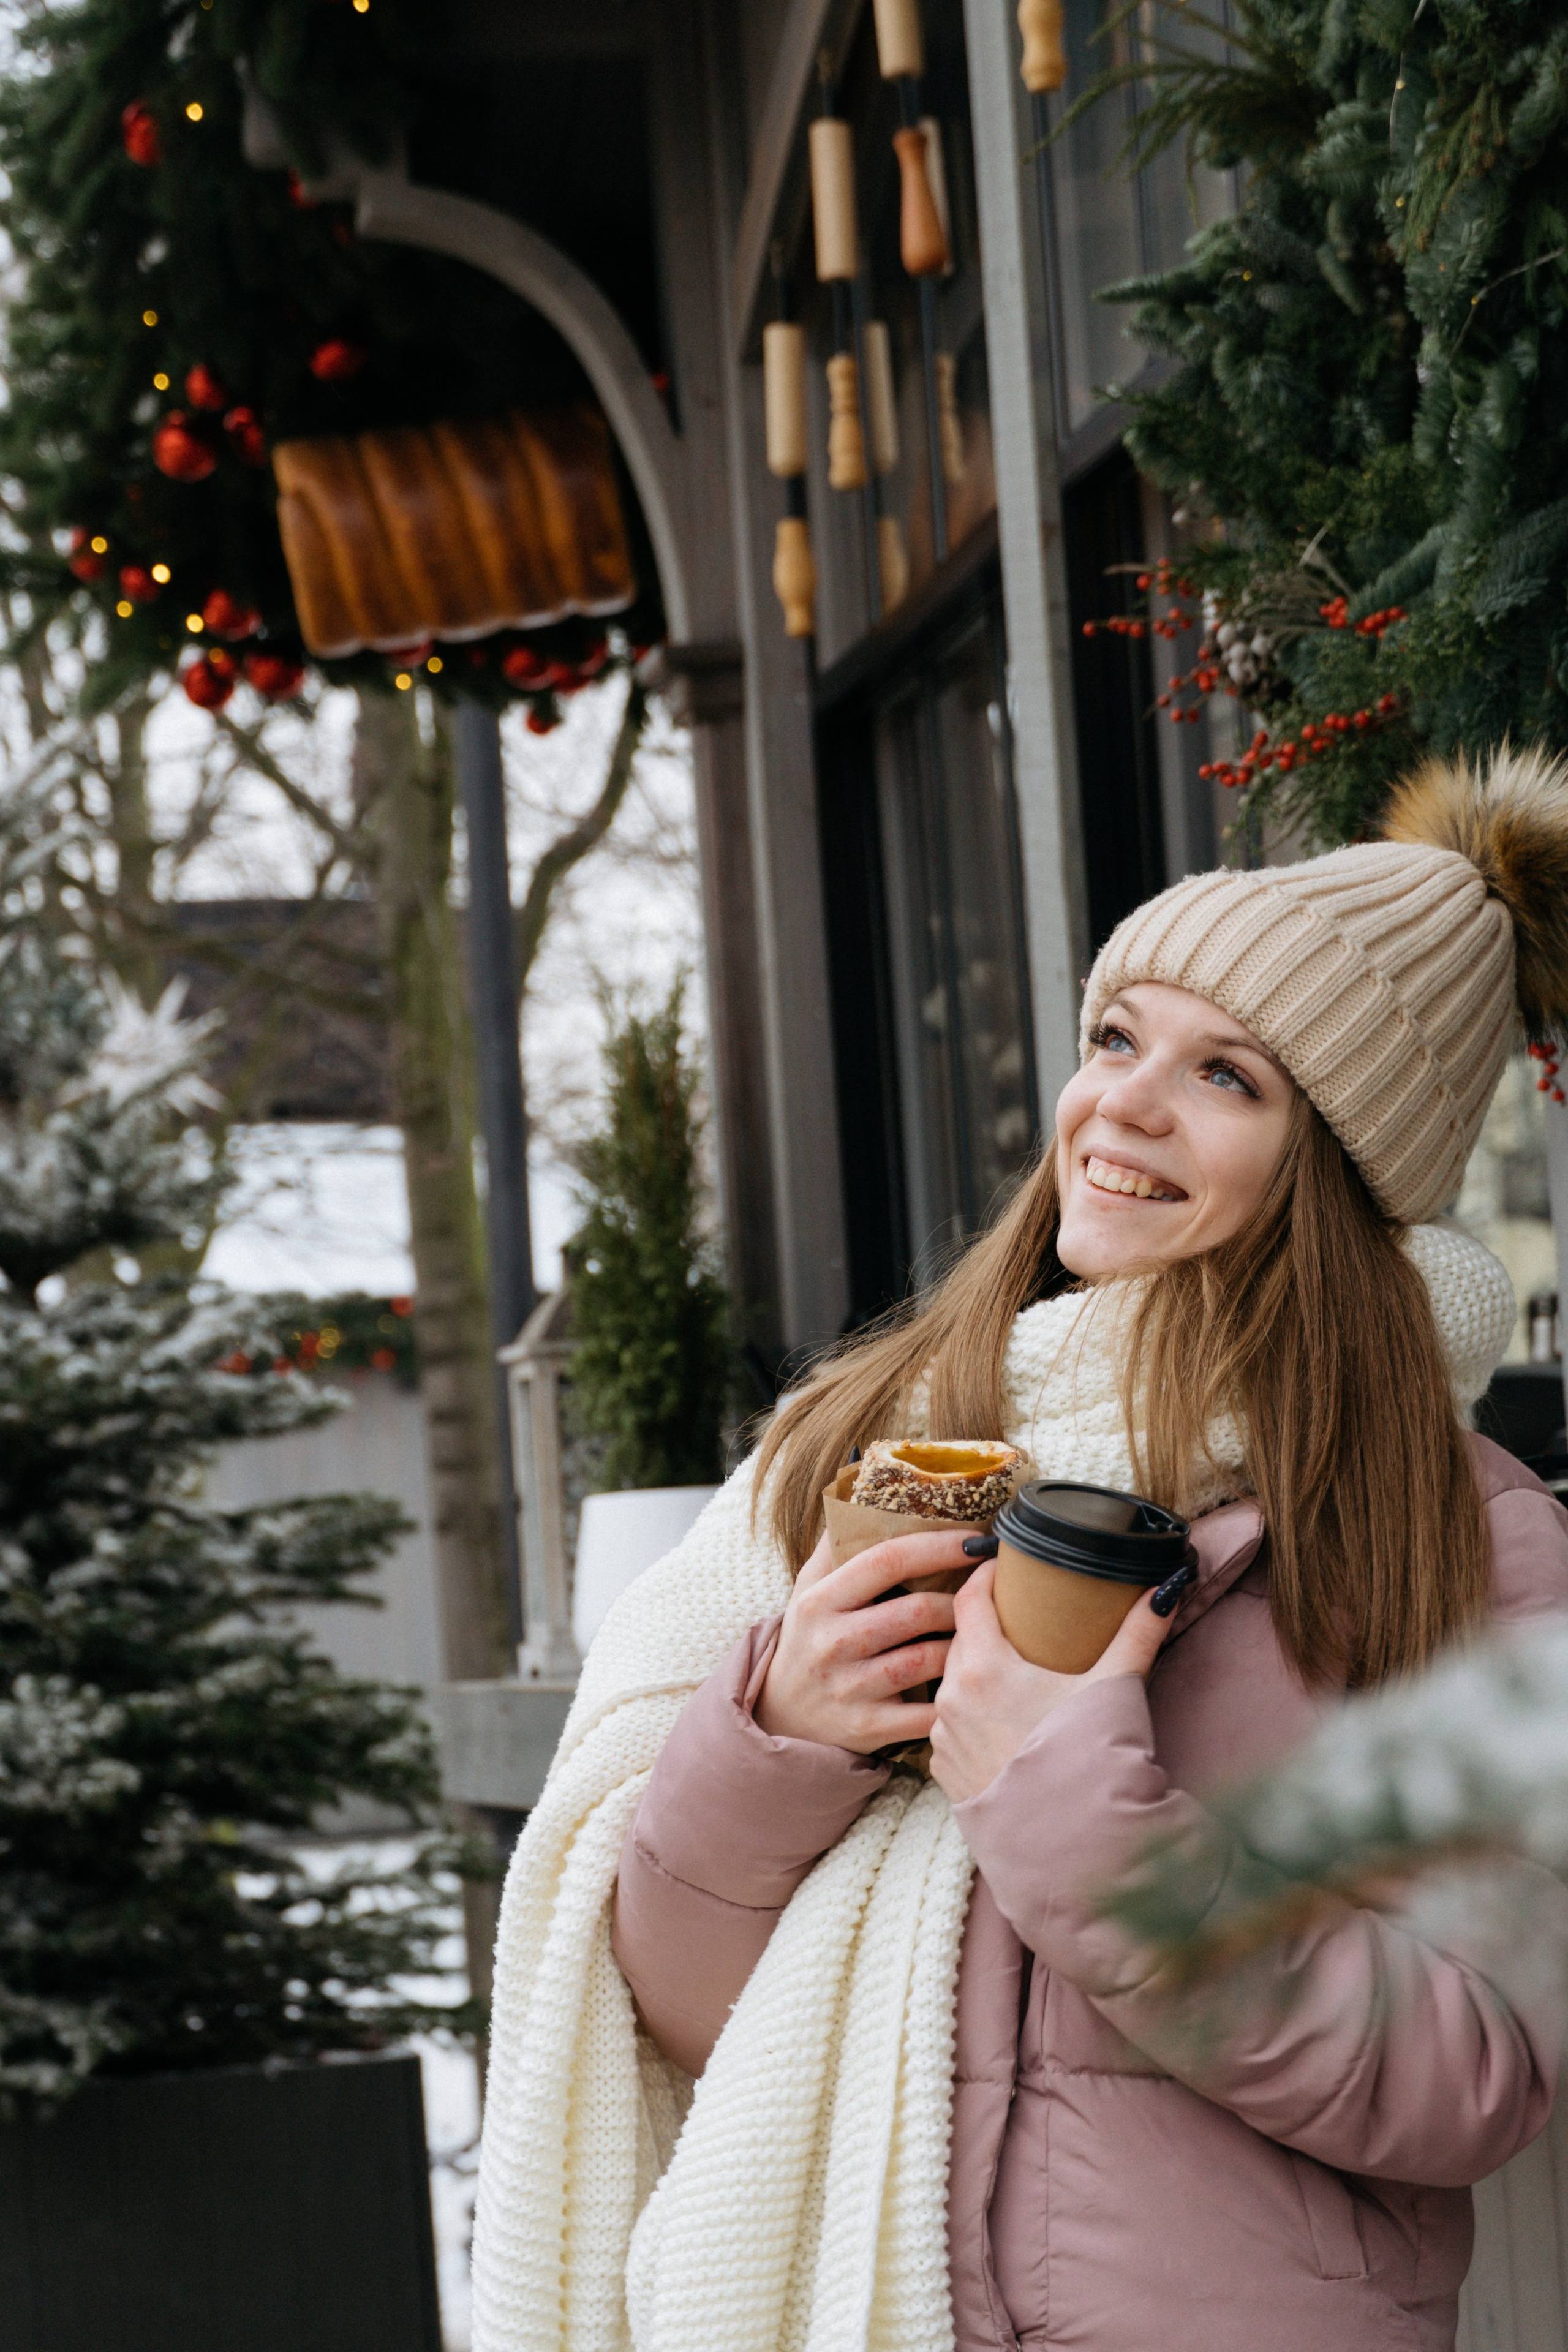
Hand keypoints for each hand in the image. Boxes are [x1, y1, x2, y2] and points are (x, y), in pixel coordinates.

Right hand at [754, 1526, 972, 1754]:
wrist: (781, 1717)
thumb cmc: (808, 1640)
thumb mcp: (808, 1588)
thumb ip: (836, 1544)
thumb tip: (865, 1491)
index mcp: (820, 1600)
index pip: (888, 1560)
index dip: (939, 1545)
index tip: (977, 1541)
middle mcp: (831, 1643)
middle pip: (917, 1611)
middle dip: (962, 1600)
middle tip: (987, 1593)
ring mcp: (849, 1689)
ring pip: (928, 1660)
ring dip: (963, 1644)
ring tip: (981, 1632)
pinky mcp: (867, 1728)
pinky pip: (927, 1711)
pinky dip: (954, 1696)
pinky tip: (969, 1681)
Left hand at [928, 1563, 1184, 1806]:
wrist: (1073, 1845)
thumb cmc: (1089, 1761)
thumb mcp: (1115, 1688)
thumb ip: (1138, 1633)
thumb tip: (1165, 1589)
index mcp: (983, 1668)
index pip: (969, 1599)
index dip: (984, 1575)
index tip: (1002, 1566)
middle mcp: (950, 1699)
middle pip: (959, 1640)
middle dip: (984, 1624)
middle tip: (1016, 1616)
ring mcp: (943, 1739)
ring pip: (951, 1685)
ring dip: (975, 1672)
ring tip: (1010, 1670)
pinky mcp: (945, 1773)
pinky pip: (950, 1727)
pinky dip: (970, 1716)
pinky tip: (1000, 1720)